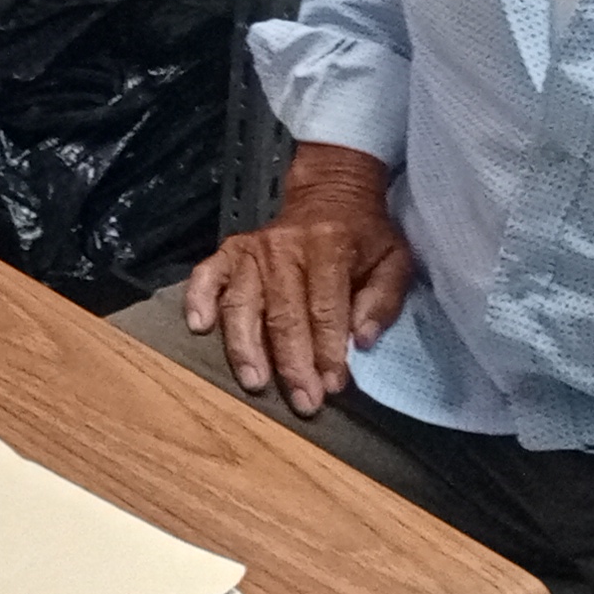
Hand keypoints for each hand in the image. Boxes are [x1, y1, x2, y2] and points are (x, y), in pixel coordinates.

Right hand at [180, 143, 412, 415]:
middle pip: (284, 314)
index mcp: (329, 245)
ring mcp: (252, 250)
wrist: (331, 192)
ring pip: (243, 305)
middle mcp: (284, 246)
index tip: (332, 386)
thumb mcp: (394, 260)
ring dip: (247, 347)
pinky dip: (198, 300)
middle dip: (292, 363)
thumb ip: (383, 300)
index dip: (327, 350)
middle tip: (303, 401)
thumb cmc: (365, 235)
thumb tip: (362, 340)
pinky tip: (199, 328)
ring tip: (255, 383)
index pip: (325, 308)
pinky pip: (206, 276)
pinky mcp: (230, 252)